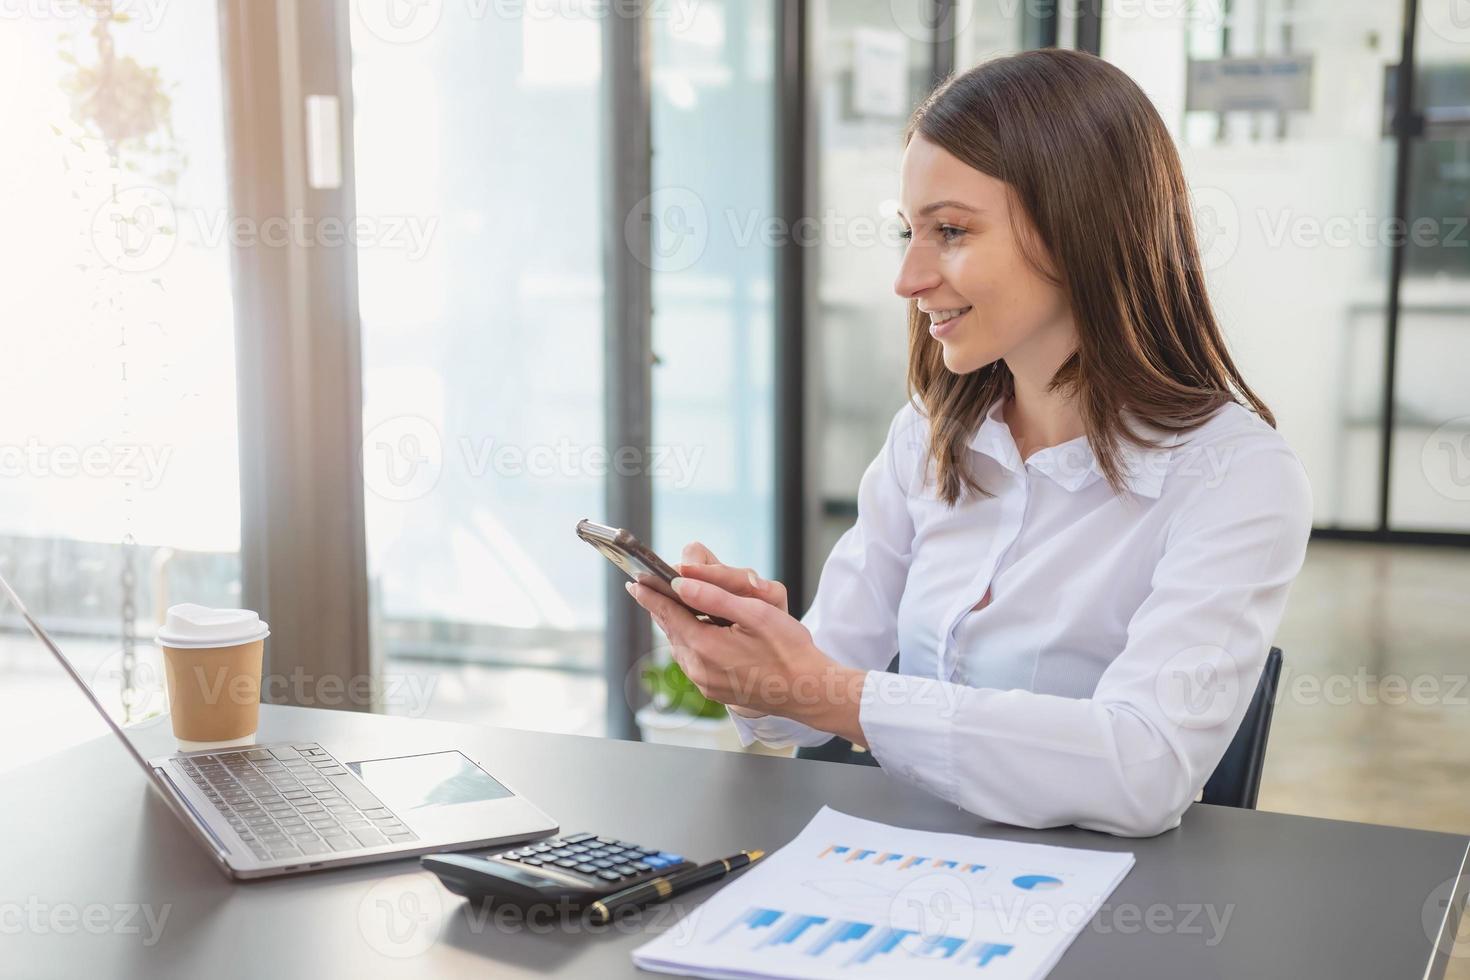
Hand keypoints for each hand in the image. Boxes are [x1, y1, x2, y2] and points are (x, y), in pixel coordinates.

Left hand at [625, 548, 867, 743]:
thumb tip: (681, 584)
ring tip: (676, 607)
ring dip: (678, 626)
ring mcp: (706, 684)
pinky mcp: (715, 692)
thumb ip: (713, 596)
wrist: (809, 692)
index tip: (634, 583)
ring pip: (681, 647)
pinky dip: (691, 643)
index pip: (666, 614)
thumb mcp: (755, 613)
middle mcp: (699, 669)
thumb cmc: (788, 650)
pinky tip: (700, 632)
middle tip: (653, 589)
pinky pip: (693, 662)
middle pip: (671, 631)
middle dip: (663, 608)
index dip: (649, 596)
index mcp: (705, 646)